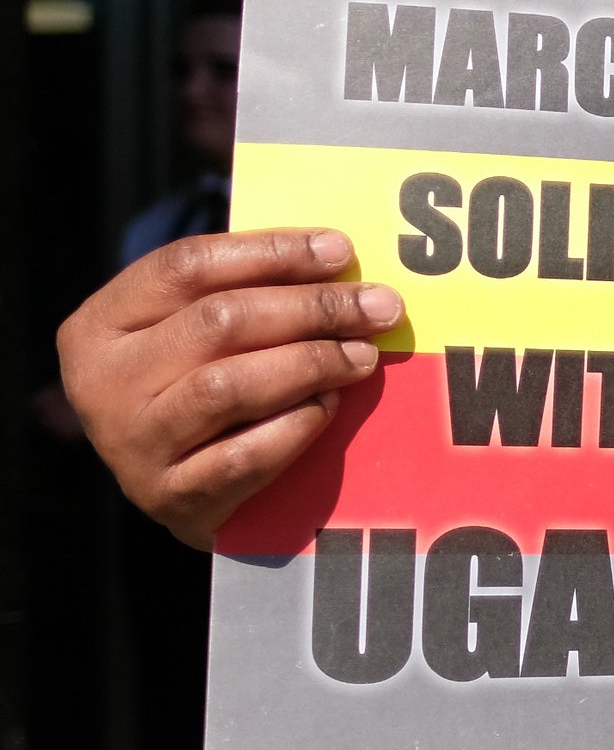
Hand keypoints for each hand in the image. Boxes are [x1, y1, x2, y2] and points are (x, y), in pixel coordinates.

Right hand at [58, 230, 402, 549]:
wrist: (178, 490)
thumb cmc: (197, 388)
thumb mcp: (195, 336)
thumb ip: (244, 293)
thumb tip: (335, 257)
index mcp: (99, 325)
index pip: (185, 266)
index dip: (270, 252)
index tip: (340, 250)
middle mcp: (102, 383)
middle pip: (218, 322)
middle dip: (311, 308)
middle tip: (378, 307)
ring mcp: (131, 445)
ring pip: (229, 386)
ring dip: (311, 364)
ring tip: (362, 356)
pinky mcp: (171, 499)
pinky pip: (245, 455)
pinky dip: (296, 425)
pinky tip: (329, 406)